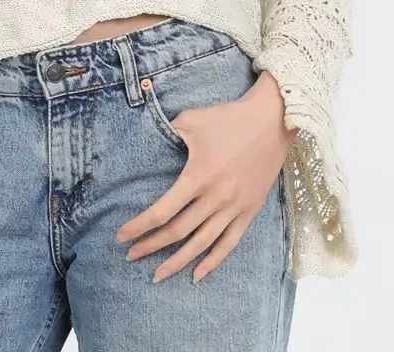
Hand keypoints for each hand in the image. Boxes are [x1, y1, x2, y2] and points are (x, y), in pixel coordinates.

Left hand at [114, 69, 296, 281]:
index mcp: (199, 176)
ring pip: (201, 243)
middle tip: (131, 255)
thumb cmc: (228, 118)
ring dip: (177, 261)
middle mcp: (216, 197)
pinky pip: (229, 243)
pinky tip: (197, 274)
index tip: (121, 236)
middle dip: (151, 245)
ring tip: (157, 274)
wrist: (272, 120)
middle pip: (178, 231)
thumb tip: (149, 138)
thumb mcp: (192, 119)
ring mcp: (235, 207)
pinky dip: (213, 261)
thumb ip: (168, 132)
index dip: (139, 226)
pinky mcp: (250, 210)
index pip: (163, 211)